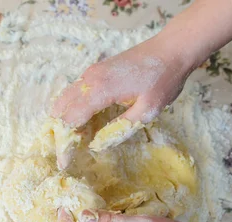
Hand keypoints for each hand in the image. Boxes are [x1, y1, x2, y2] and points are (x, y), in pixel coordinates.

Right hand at [50, 35, 192, 162]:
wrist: (172, 48)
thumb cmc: (163, 79)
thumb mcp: (148, 110)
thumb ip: (120, 128)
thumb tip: (97, 144)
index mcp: (100, 90)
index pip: (71, 120)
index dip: (65, 143)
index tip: (63, 162)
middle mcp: (89, 79)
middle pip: (61, 108)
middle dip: (59, 132)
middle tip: (65, 153)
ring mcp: (91, 72)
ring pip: (64, 98)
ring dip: (63, 119)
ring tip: (71, 139)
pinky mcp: (96, 70)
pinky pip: (74, 91)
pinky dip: (71, 107)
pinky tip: (80, 121)